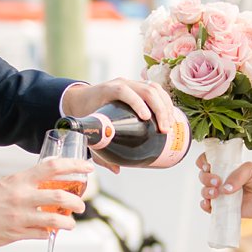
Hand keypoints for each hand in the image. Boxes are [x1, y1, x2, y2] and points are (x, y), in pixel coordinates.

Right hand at [0, 156, 91, 248]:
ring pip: (55, 219)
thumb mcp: (5, 183)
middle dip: (77, 202)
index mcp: (20, 180)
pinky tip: (49, 232)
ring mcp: (20, 216)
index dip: (74, 165)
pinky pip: (41, 234)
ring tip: (70, 223)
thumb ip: (26, 185)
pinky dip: (49, 233)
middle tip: (81, 205)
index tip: (87, 168)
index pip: (52, 167)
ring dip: (68, 222)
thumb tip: (46, 186)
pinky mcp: (16, 234)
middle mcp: (21, 196)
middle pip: (60, 195)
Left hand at [58, 76, 177, 171]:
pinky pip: (156, 90)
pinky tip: (170, 116)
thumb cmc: (86, 113)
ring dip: (166, 106)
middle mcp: (121, 83)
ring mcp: (132, 83)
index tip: (146, 118)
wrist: (82, 98)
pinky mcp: (139, 87)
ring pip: (154, 89)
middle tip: (164, 130)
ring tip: (170, 125)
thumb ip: (99, 150)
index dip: (136, 102)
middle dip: (159, 109)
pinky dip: (166, 102)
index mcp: (107, 90)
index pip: (123, 91)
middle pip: (145, 90)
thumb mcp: (90, 130)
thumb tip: (116, 169)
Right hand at [197, 154, 251, 220]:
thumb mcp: (251, 169)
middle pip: (204, 177)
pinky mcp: (227, 209)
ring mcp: (224, 194)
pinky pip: (211, 208)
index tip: (208, 165)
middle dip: (206, 178)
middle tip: (217, 181)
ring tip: (216, 193)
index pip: (208, 161)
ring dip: (206, 192)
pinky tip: (210, 204)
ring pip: (205, 192)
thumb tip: (223, 189)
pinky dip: (206, 206)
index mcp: (228, 166)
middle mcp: (224, 179)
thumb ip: (236, 176)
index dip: (203, 162)